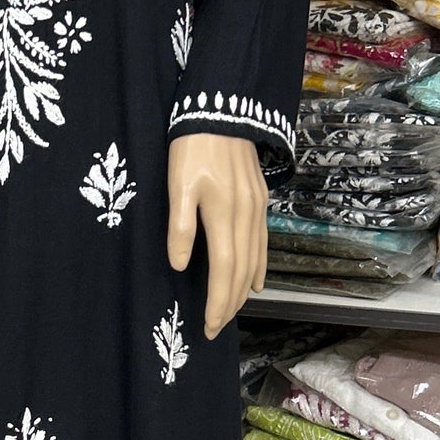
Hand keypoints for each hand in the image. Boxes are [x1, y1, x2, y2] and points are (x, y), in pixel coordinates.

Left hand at [167, 133, 268, 338]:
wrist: (220, 110)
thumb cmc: (192, 147)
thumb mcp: (177, 185)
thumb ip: (180, 227)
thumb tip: (179, 265)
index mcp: (224, 215)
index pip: (223, 271)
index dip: (217, 302)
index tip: (208, 326)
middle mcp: (246, 217)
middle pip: (241, 271)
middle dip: (229, 304)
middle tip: (215, 329)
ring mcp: (256, 209)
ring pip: (254, 259)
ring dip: (243, 289)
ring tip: (231, 312)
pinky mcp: (259, 200)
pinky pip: (262, 243)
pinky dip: (258, 266)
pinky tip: (254, 280)